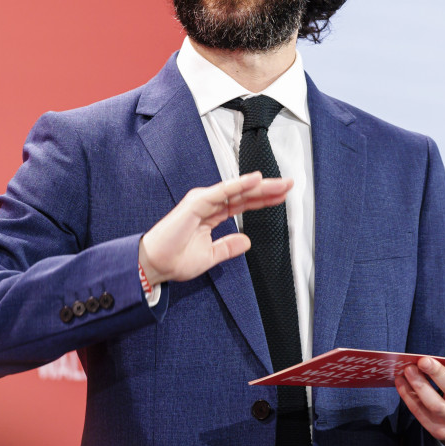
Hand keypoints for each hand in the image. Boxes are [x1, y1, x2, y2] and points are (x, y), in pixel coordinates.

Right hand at [138, 172, 292, 285]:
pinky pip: (222, 191)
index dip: (262, 199)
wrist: (155, 265)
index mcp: (212, 215)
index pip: (242, 203)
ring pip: (237, 189)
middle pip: (244, 194)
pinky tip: (256, 180)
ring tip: (280, 183)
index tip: (282, 197)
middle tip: (289, 185)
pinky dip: (239, 184)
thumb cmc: (175, 259)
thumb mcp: (211, 255)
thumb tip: (246, 241)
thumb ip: (228, 246)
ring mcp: (203, 201)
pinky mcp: (196, 202)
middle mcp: (208, 204)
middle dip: (267, 189)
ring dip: (259, 185)